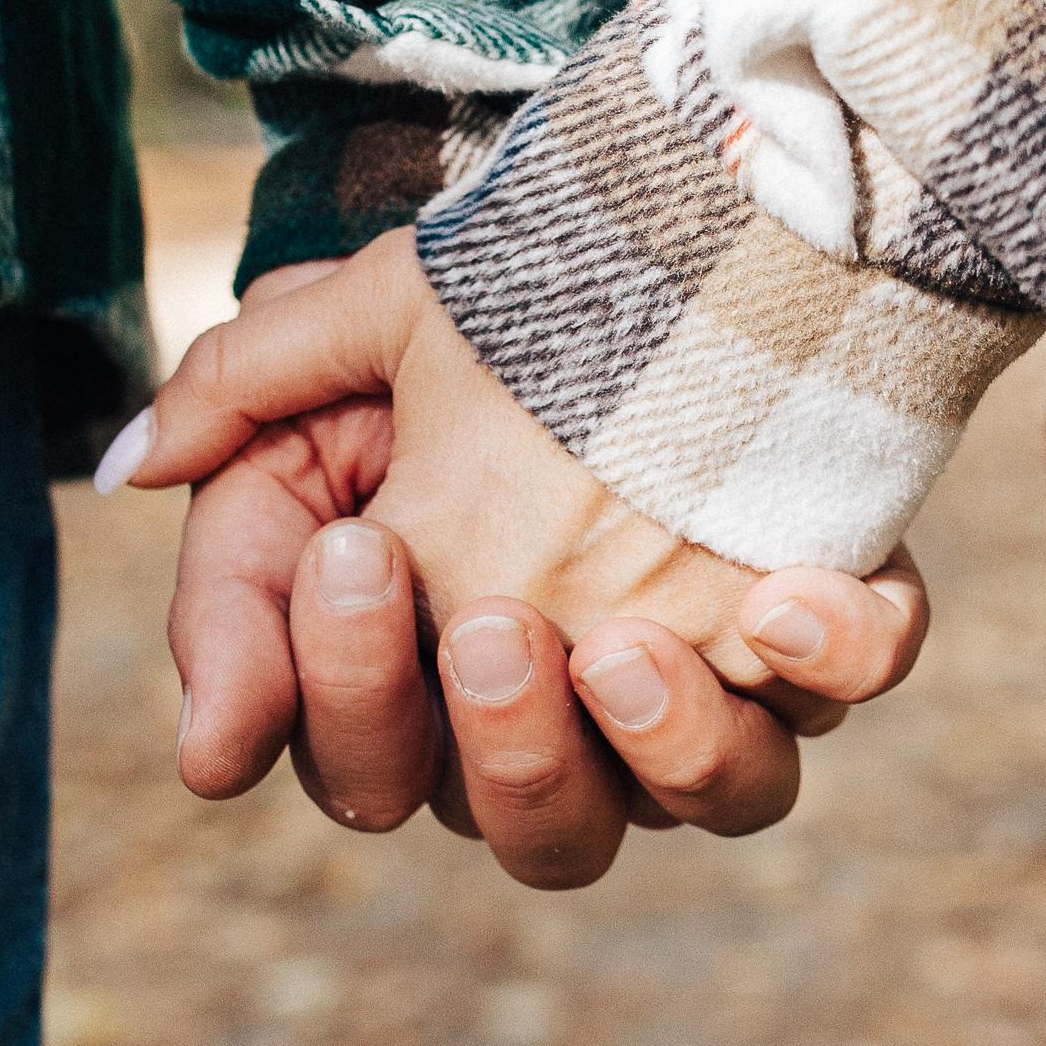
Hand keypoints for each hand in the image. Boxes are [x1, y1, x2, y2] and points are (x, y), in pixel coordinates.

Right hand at [110, 234, 926, 886]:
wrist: (654, 212)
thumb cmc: (477, 317)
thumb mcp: (338, 356)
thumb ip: (237, 449)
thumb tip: (180, 650)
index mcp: (438, 684)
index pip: (372, 765)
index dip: (348, 687)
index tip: (352, 547)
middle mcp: (590, 719)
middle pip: (544, 833)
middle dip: (506, 740)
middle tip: (487, 622)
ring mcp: (728, 680)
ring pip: (717, 802)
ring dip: (666, 744)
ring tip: (625, 645)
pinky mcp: (843, 615)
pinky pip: (865, 679)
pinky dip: (839, 659)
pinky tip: (792, 595)